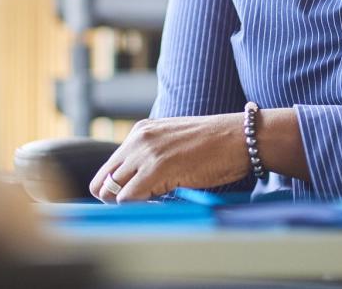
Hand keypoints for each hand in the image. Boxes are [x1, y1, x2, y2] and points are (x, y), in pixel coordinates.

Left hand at [88, 113, 248, 202]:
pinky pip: (128, 198)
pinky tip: (159, 204)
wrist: (239, 137)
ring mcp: (146, 152)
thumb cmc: (214, 146)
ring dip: (126, 205)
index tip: (131, 202)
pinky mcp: (157, 168)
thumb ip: (152, 158)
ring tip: (152, 205)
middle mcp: (138, 139)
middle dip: (113, 200)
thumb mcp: (174, 144)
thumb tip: (138, 185)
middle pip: (102, 181)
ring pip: (111, 192)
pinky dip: (137, 208)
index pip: (108, 168)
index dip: (114, 190)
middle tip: (138, 208)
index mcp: (140, 132)